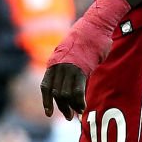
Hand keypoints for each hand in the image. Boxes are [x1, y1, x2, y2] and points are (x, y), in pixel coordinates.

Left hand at [39, 0, 129, 119]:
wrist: (95, 24)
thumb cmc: (86, 37)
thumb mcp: (72, 52)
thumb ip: (67, 65)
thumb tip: (70, 79)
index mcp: (54, 61)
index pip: (46, 86)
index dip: (46, 101)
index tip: (49, 113)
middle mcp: (59, 65)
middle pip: (56, 93)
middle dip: (62, 107)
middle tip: (68, 117)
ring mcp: (69, 67)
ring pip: (66, 94)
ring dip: (71, 107)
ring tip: (76, 114)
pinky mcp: (81, 69)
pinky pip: (77, 91)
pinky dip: (79, 102)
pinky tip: (83, 107)